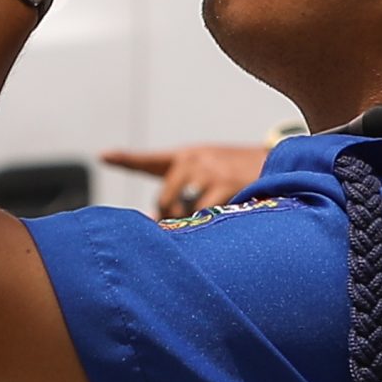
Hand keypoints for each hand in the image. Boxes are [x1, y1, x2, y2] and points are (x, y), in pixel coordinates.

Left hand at [102, 143, 271, 219]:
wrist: (278, 165)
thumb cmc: (237, 174)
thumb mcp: (208, 171)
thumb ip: (181, 192)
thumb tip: (153, 218)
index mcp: (185, 156)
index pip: (149, 160)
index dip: (124, 158)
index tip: (104, 156)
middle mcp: (193, 160)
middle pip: (164, 200)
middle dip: (172, 218)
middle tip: (190, 223)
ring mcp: (209, 173)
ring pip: (183, 210)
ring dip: (192, 223)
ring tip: (211, 220)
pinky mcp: (227, 187)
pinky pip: (205, 215)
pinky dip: (208, 225)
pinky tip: (221, 222)